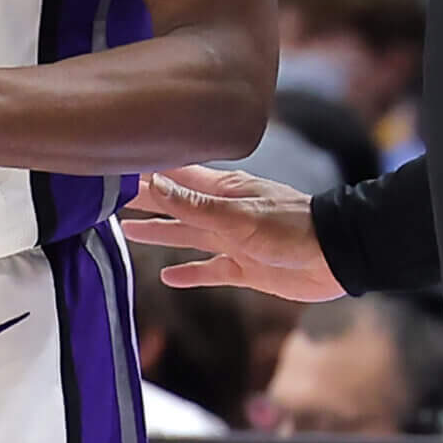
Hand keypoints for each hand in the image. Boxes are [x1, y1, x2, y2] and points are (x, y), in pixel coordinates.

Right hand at [123, 166, 344, 301]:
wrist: (334, 258)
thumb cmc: (291, 227)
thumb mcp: (237, 215)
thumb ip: (193, 204)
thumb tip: (153, 182)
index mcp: (222, 190)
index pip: (175, 175)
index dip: (146, 170)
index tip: (114, 163)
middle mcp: (224, 212)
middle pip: (175, 205)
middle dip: (145, 200)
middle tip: (109, 197)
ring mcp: (233, 240)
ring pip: (187, 235)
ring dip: (159, 233)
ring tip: (126, 230)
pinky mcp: (244, 268)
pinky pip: (210, 269)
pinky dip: (189, 273)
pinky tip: (168, 278)